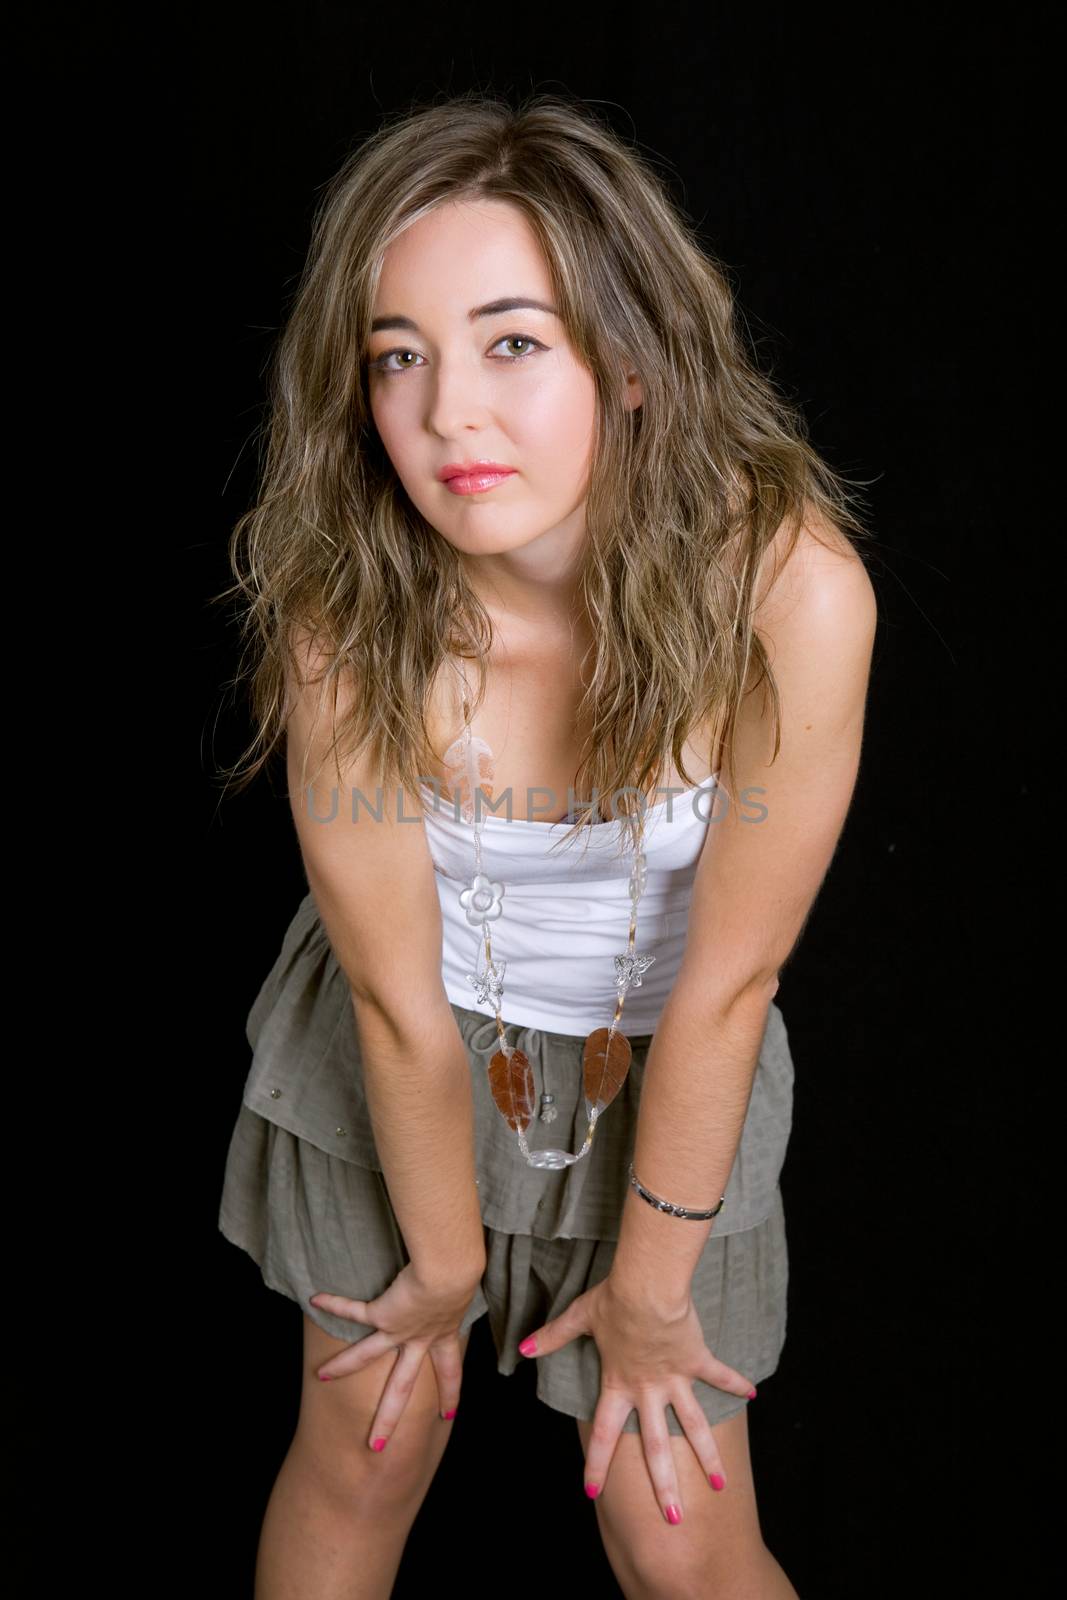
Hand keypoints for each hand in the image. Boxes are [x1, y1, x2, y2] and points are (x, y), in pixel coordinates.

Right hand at [308, 1257, 483, 1446]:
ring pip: (366, 1357)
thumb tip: (468, 1273)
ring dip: (342, 1366)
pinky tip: (315, 1299)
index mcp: (444, 1334)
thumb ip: (462, 1288)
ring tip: (320, 1377)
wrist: (451, 1272)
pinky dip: (334, 1303)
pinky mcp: (383, 1314)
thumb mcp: (467, 1285)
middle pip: (402, 1388)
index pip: (450, 1371)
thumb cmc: (463, 1271)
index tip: (450, 1415)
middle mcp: (419, 1340)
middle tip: (377, 1448)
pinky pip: (354, 1311)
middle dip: (389, 1417)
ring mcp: (399, 1332)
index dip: (450, 1392)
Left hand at [516, 1275, 756, 1521]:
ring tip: (721, 1485)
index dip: (597, 1464)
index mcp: (618, 1385)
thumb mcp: (578, 1319)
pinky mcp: (696, 1360)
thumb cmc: (612, 1301)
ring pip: (693, 1426)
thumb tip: (521, 1349)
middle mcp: (647, 1390)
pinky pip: (719, 1376)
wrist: (648, 1288)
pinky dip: (736, 1383)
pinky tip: (753, 1395)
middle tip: (673, 1520)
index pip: (605, 1434)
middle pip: (655, 1447)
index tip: (591, 1494)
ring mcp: (674, 1379)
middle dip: (664, 1485)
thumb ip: (552, 1337)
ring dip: (707, 1456)